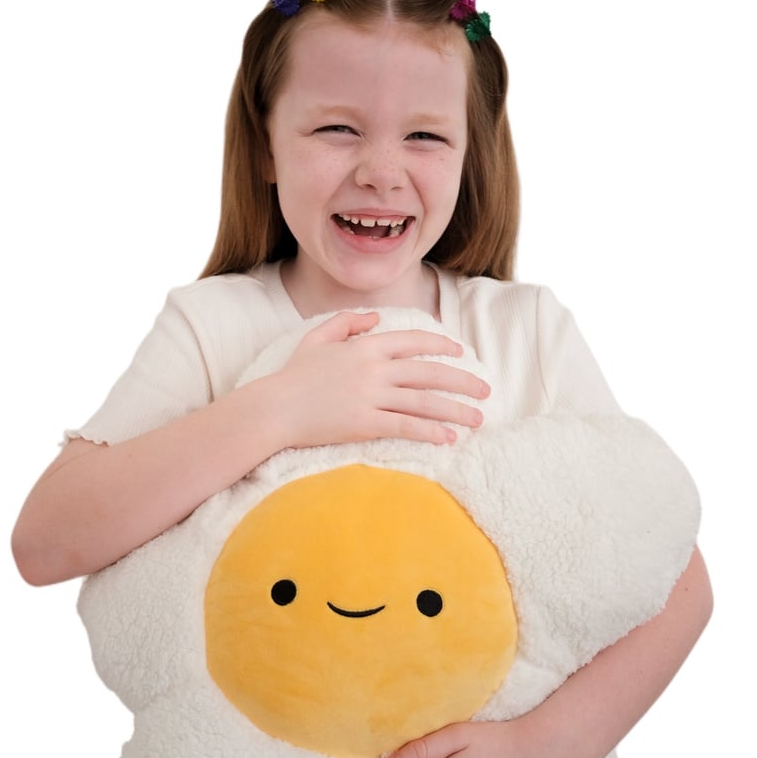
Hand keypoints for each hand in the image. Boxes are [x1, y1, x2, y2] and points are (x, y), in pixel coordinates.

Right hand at [267, 311, 489, 449]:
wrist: (273, 409)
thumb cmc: (292, 376)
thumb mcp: (317, 338)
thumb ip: (347, 322)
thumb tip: (374, 318)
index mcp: (365, 346)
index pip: (414, 341)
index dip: (441, 346)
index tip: (460, 352)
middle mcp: (373, 369)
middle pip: (429, 373)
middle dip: (462, 381)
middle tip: (484, 390)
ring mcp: (370, 397)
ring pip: (424, 402)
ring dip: (455, 411)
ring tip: (477, 419)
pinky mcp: (365, 424)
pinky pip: (406, 426)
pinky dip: (430, 432)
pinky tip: (449, 438)